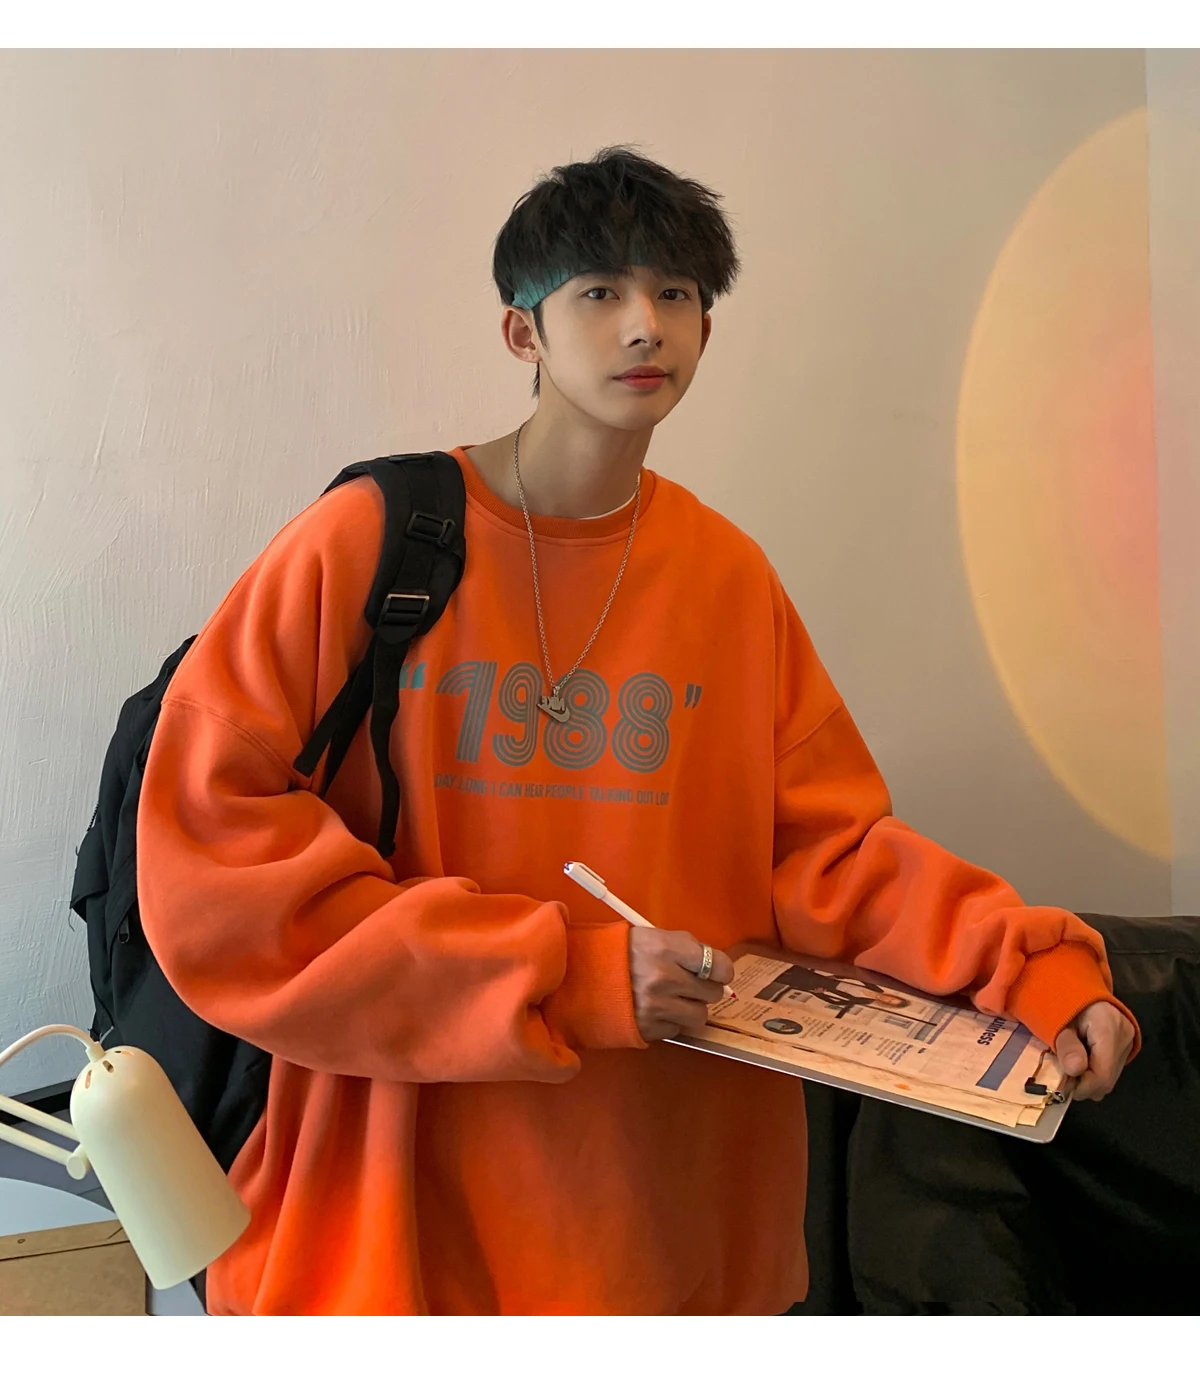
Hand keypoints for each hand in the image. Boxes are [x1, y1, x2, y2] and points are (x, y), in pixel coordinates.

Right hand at [628, 926, 734, 1042]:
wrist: (580, 978)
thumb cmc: (620, 952)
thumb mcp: (652, 936)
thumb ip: (685, 948)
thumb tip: (716, 967)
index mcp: (666, 948)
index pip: (717, 964)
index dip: (722, 970)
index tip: (717, 971)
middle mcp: (665, 978)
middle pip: (712, 993)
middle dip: (705, 989)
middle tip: (691, 984)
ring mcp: (657, 1007)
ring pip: (700, 1016)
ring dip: (691, 1008)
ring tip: (675, 999)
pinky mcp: (649, 1029)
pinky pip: (678, 1029)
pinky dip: (672, 1021)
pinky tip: (657, 1009)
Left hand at [1053, 1001, 1135, 1100]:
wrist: (1079, 989)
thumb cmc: (1064, 1003)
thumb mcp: (1058, 1022)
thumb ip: (1067, 1046)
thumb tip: (1075, 1070)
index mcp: (1108, 1026)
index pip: (1102, 1073)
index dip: (1082, 1086)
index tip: (1062, 1086)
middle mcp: (1125, 1036)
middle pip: (1107, 1079)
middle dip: (1083, 1085)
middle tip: (1063, 1077)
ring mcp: (1128, 1042)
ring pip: (1110, 1078)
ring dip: (1088, 1080)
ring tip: (1070, 1066)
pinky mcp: (1126, 1047)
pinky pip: (1111, 1070)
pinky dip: (1094, 1073)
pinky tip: (1081, 1062)